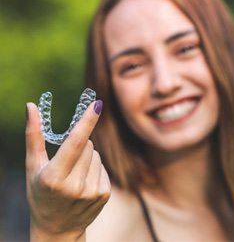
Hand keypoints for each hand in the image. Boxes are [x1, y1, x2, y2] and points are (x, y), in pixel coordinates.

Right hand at [25, 101, 110, 241]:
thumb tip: (31, 106)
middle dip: (79, 145)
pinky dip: (94, 169)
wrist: (57, 228)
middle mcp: (75, 186)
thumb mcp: (33, 167)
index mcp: (54, 177)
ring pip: (96, 155)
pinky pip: (103, 167)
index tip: (97, 104)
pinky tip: (84, 182)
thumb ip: (33, 135)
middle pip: (88, 145)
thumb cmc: (40, 193)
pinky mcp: (104, 194)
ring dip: (87, 157)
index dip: (87, 121)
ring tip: (74, 175)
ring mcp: (92, 192)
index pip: (75, 143)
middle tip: (67, 162)